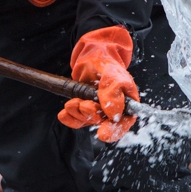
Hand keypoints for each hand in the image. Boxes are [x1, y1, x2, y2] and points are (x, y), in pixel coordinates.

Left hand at [57, 26, 137, 141]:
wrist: (90, 58)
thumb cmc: (106, 64)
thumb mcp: (112, 74)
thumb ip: (114, 92)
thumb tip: (114, 115)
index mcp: (126, 104)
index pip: (123, 123)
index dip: (114, 130)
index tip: (102, 133)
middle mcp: (113, 111)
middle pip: (102, 123)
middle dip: (90, 114)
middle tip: (84, 103)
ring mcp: (98, 111)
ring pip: (87, 122)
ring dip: (78, 112)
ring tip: (75, 101)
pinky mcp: (84, 111)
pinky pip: (76, 121)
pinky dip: (69, 117)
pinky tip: (65, 112)